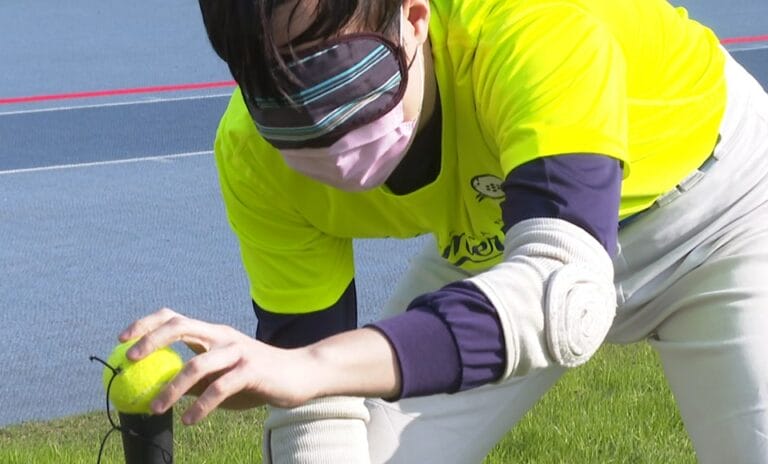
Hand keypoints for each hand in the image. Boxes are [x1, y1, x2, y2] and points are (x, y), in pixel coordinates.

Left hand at [119, 308, 317, 424]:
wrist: (302, 375)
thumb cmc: (258, 378)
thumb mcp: (221, 377)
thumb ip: (194, 380)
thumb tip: (158, 392)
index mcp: (213, 334)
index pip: (174, 318)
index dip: (146, 325)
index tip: (122, 341)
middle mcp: (223, 336)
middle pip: (181, 326)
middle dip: (151, 340)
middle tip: (131, 361)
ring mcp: (238, 351)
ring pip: (197, 363)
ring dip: (171, 387)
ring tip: (155, 408)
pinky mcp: (252, 370)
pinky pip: (220, 387)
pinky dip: (201, 405)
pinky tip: (189, 420)